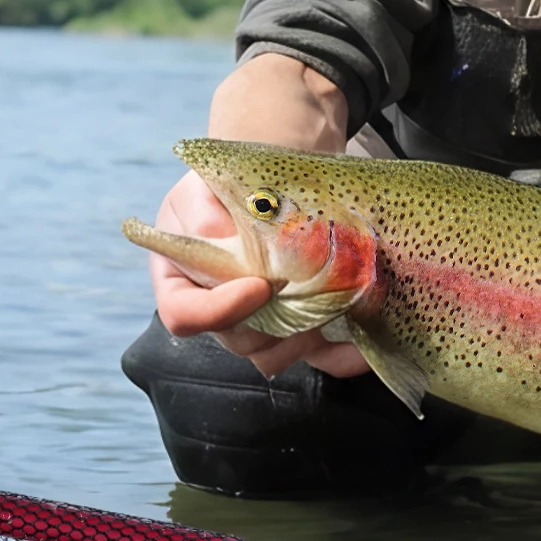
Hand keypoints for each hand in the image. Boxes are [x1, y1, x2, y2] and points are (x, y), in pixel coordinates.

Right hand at [147, 169, 368, 378]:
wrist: (271, 182)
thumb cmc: (228, 185)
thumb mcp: (203, 187)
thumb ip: (204, 213)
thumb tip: (222, 238)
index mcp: (180, 280)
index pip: (183, 316)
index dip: (218, 311)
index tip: (258, 286)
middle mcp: (215, 311)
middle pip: (236, 340)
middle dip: (273, 319)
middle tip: (306, 286)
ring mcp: (256, 324)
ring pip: (274, 355)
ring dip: (303, 336)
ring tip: (330, 301)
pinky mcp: (295, 328)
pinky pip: (317, 357)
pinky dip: (340, 356)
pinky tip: (360, 347)